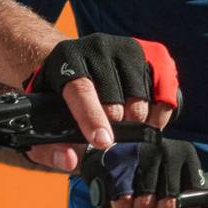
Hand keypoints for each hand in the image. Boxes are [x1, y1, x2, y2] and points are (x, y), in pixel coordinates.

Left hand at [28, 35, 181, 169]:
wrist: (77, 59)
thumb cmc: (58, 94)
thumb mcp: (42, 117)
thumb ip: (48, 147)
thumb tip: (72, 161)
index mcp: (65, 58)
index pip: (81, 89)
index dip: (93, 118)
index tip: (103, 142)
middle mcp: (98, 46)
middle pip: (116, 99)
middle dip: (115, 126)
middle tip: (111, 136)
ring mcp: (128, 47)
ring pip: (142, 98)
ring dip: (138, 122)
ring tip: (129, 129)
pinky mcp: (154, 52)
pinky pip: (165, 92)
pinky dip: (160, 113)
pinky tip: (148, 119)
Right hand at [78, 136, 205, 207]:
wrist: (111, 140)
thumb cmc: (146, 166)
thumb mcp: (170, 177)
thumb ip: (178, 204)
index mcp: (185, 154)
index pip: (194, 193)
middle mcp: (167, 151)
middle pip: (170, 202)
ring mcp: (143, 155)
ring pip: (146, 203)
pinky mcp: (120, 162)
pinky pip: (123, 199)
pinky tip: (123, 205)